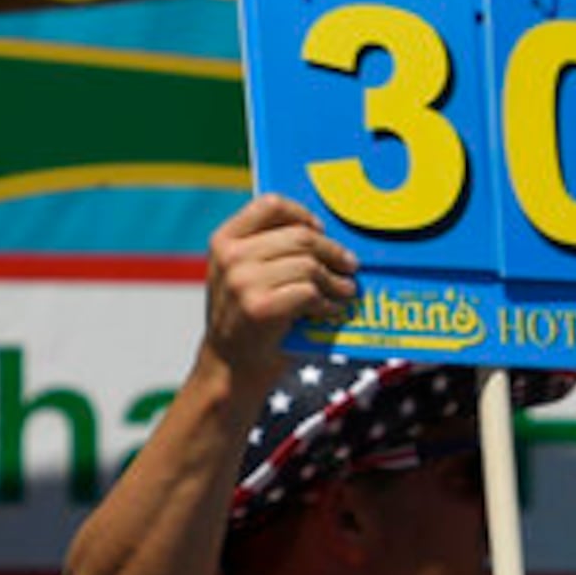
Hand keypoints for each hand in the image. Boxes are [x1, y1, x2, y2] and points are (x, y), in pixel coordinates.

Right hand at [200, 194, 357, 387]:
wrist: (229, 369)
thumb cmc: (246, 321)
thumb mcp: (243, 277)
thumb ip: (268, 251)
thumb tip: (323, 233)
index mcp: (224, 241)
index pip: (270, 205)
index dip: (302, 214)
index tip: (320, 230)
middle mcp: (231, 257)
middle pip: (299, 236)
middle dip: (332, 251)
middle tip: (351, 265)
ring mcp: (243, 283)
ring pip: (309, 265)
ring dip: (336, 280)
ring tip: (347, 291)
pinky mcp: (261, 308)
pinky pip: (310, 293)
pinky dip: (328, 303)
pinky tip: (332, 310)